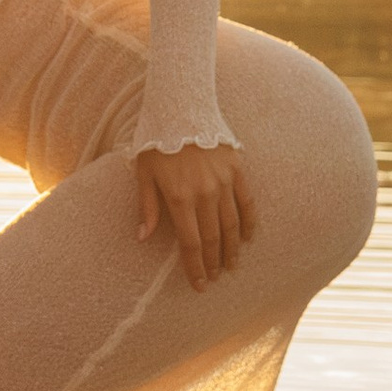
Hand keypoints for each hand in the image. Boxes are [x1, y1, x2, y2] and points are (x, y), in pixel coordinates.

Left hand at [134, 142, 254, 289]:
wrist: (182, 106)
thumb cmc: (157, 140)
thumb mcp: (143, 172)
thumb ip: (147, 206)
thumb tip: (143, 237)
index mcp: (179, 197)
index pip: (190, 242)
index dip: (195, 267)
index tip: (199, 284)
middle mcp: (204, 193)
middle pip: (212, 238)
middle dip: (213, 263)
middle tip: (214, 278)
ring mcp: (223, 182)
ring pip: (231, 225)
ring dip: (231, 249)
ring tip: (231, 266)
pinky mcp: (236, 170)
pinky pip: (246, 202)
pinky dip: (248, 222)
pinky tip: (247, 238)